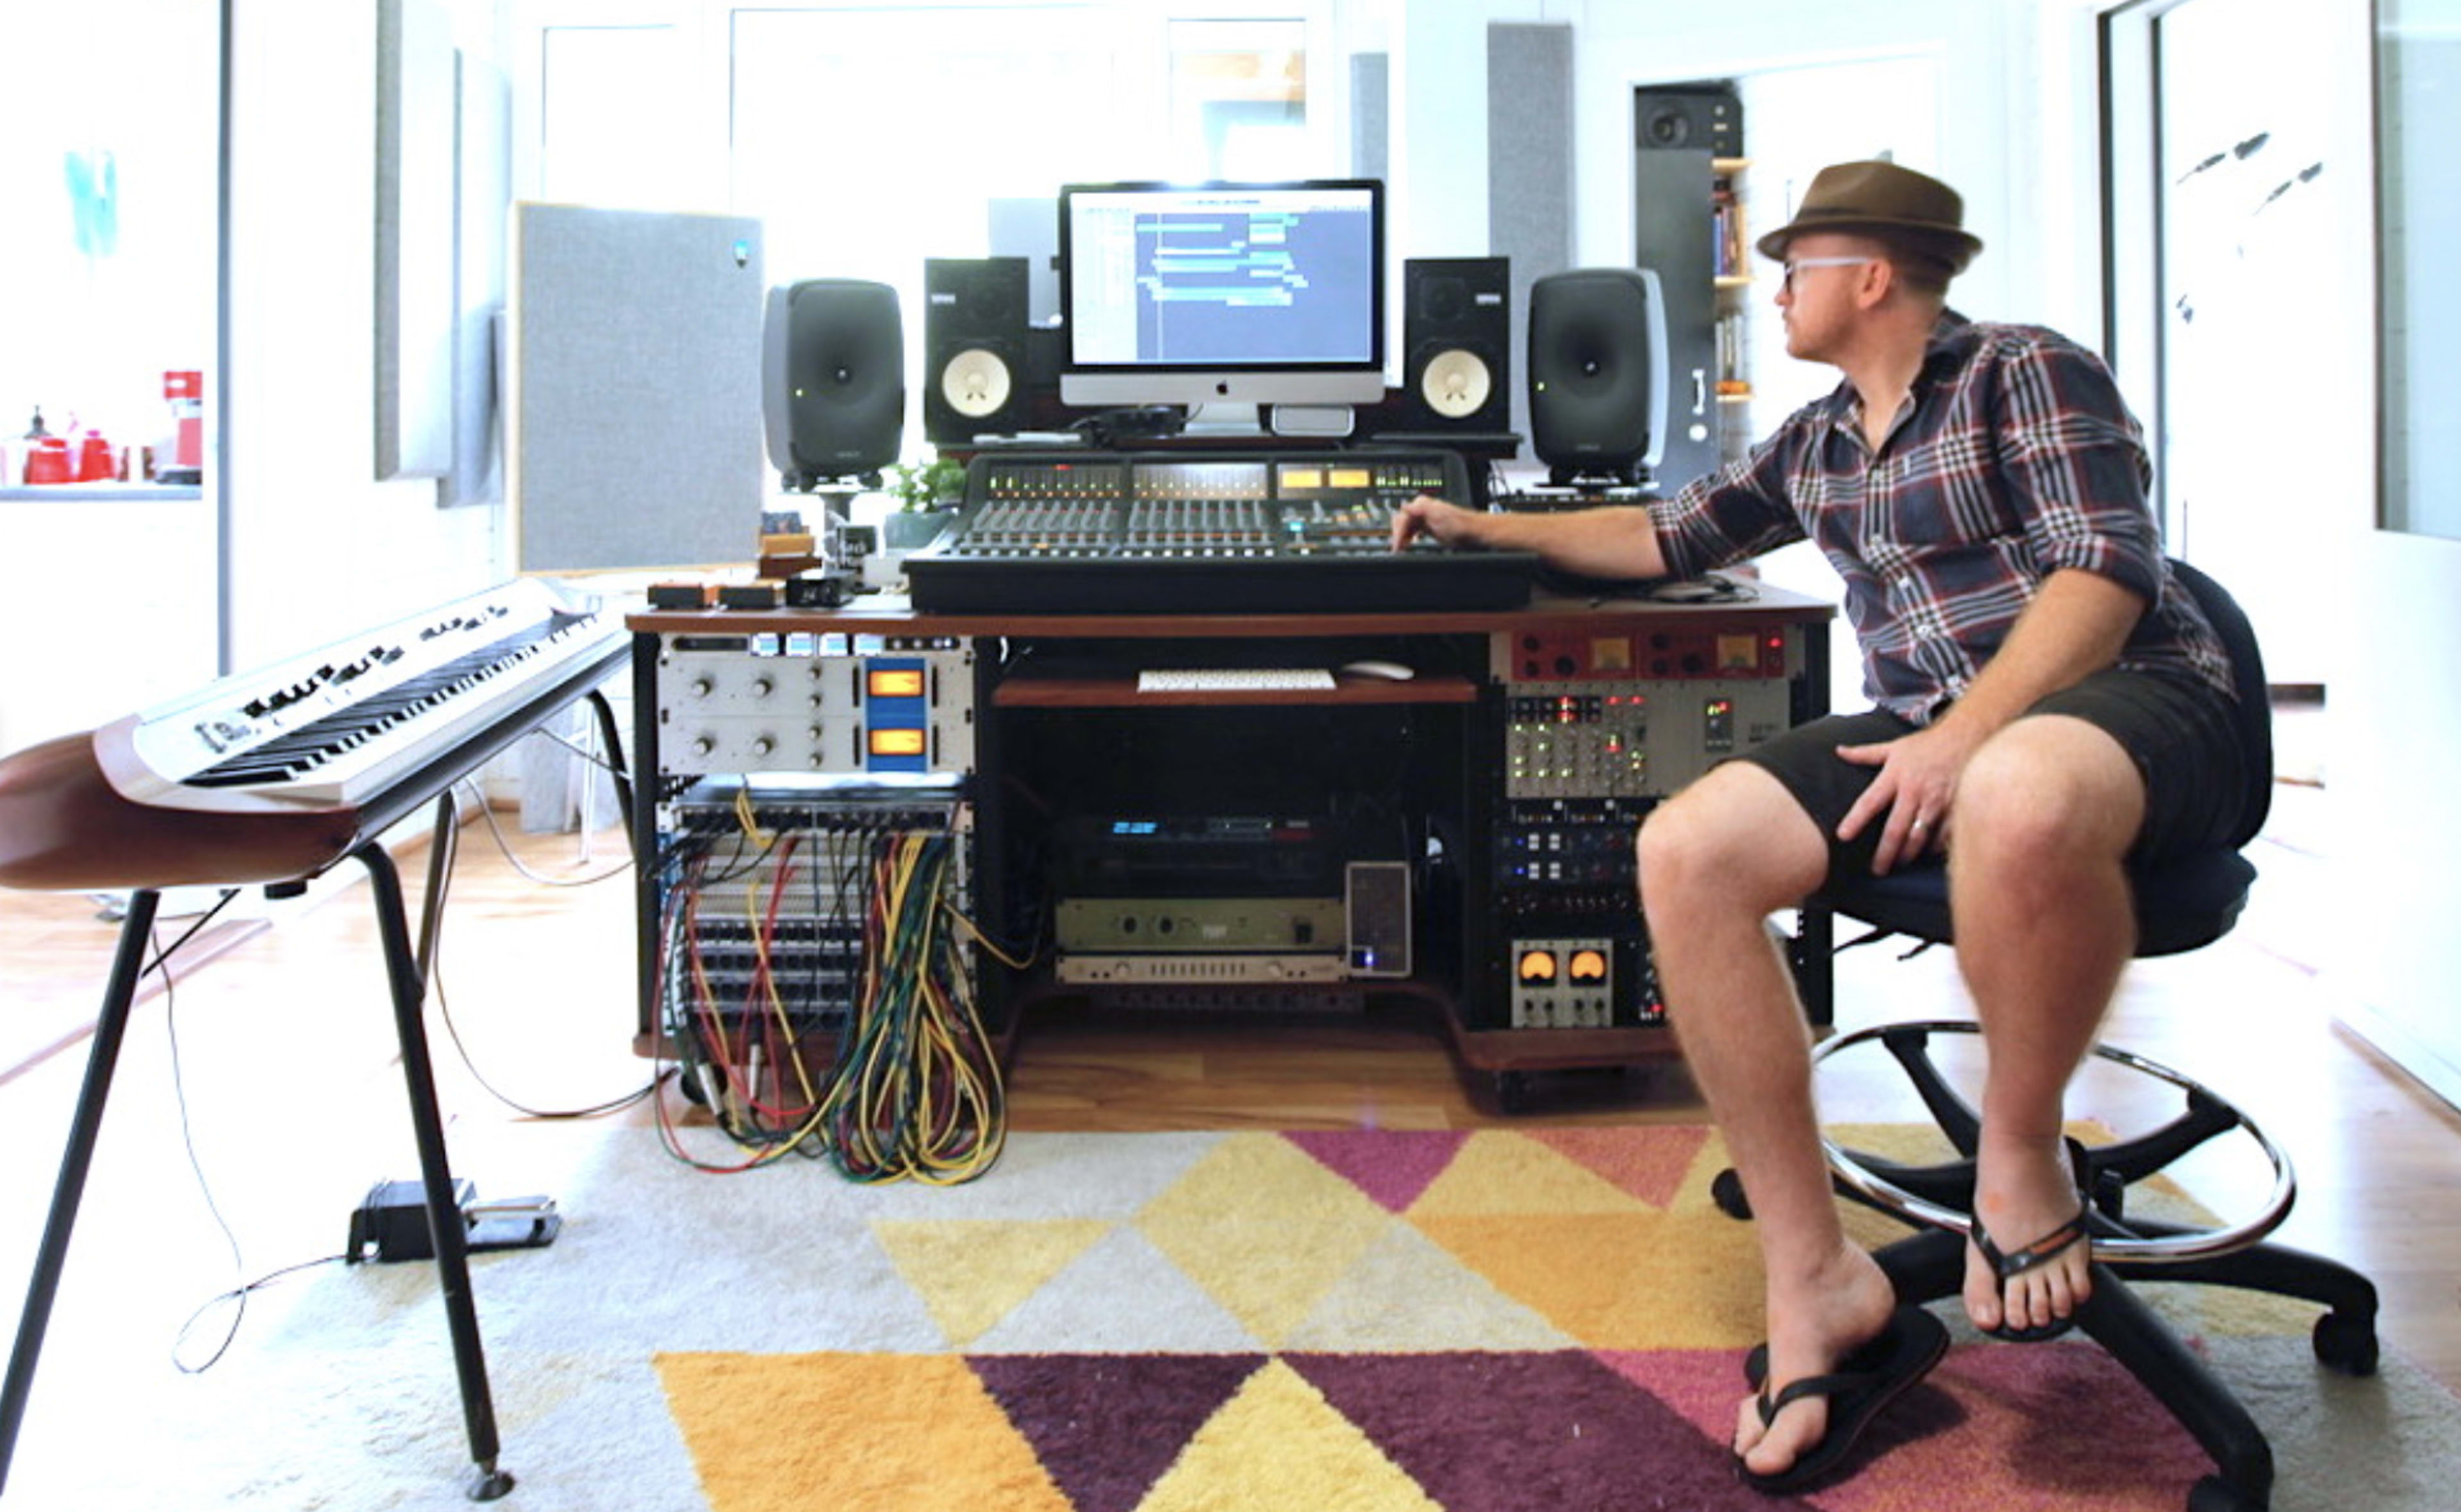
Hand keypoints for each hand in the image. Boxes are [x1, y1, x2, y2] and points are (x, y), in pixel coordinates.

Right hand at [1390, 493, 1478, 551]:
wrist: (1473, 532)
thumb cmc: (1460, 525)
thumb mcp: (1438, 515)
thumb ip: (1419, 509)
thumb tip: (1404, 506)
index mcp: (1421, 504)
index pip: (1401, 518)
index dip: (1398, 533)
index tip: (1397, 546)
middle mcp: (1421, 509)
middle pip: (1400, 522)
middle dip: (1397, 536)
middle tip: (1397, 550)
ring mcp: (1424, 518)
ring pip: (1404, 528)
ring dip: (1401, 539)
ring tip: (1400, 550)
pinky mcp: (1428, 527)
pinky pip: (1411, 532)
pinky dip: (1407, 539)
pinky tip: (1408, 545)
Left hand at [1834, 721, 1986, 873]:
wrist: (1966, 734)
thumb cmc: (1927, 744)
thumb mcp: (1894, 747)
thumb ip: (1865, 753)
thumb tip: (1839, 751)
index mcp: (1895, 776)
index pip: (1869, 801)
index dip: (1855, 819)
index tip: (1843, 836)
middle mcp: (1914, 790)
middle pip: (1895, 829)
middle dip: (1885, 853)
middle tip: (1877, 869)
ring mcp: (1936, 801)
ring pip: (1919, 837)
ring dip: (1908, 854)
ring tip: (1899, 863)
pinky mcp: (1956, 807)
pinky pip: (1943, 835)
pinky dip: (1935, 846)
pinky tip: (1927, 852)